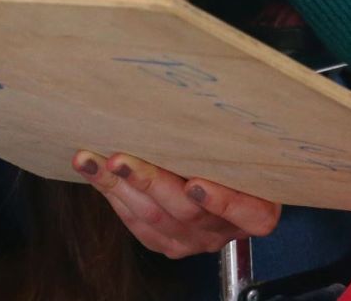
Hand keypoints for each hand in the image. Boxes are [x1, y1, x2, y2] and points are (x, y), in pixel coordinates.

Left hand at [72, 150, 280, 258]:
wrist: (225, 175)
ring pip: (154, 218)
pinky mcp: (168, 243)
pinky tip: (95, 173)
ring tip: (92, 161)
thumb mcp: (248, 146)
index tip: (195, 184)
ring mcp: (195, 240)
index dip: (223, 201)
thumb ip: (232, 138)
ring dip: (119, 186)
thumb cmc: (236, 153)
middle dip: (149, 182)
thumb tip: (197, 106)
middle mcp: (225, 229)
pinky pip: (137, 224)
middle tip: (121, 159)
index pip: (251, 213)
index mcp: (257, 210)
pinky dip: (113, 195)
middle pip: (188, 212)